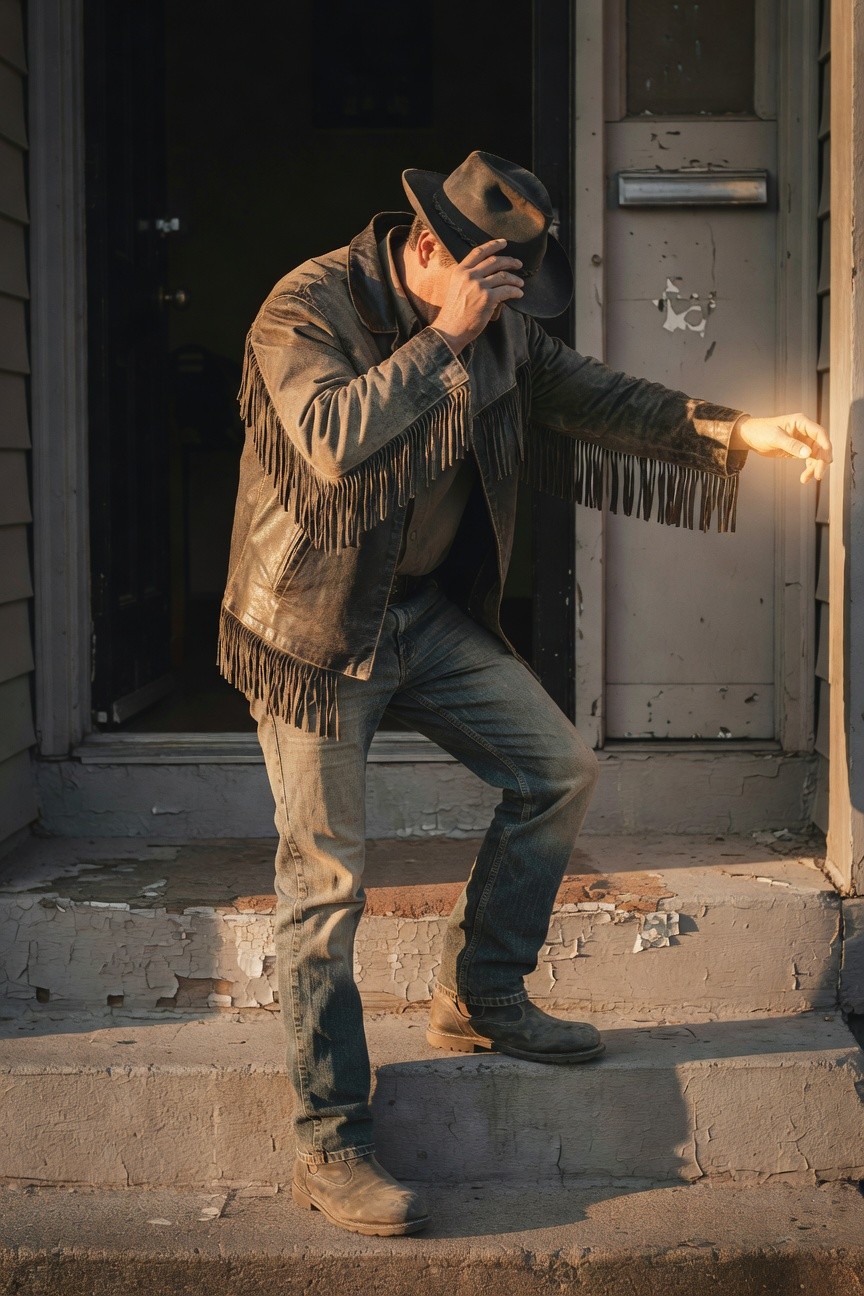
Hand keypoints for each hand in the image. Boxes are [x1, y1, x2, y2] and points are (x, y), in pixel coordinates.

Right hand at [432, 239, 523, 353]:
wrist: (450, 330)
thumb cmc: (453, 313)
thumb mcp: (456, 287)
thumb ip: (468, 277)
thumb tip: (487, 273)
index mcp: (460, 271)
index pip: (479, 252)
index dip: (493, 245)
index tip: (503, 242)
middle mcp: (469, 275)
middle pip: (495, 261)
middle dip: (510, 261)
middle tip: (518, 264)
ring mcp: (479, 286)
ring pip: (503, 276)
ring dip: (515, 279)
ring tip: (520, 283)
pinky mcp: (488, 298)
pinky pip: (507, 290)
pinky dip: (515, 292)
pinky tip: (519, 294)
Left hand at [731, 413, 831, 483]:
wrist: (750, 436)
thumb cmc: (761, 432)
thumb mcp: (775, 438)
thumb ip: (791, 445)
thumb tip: (808, 454)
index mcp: (801, 422)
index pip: (820, 433)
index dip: (826, 446)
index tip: (827, 460)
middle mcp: (805, 431)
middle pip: (821, 446)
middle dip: (821, 461)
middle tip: (818, 475)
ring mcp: (803, 441)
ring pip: (816, 455)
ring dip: (815, 467)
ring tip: (806, 479)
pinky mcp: (798, 450)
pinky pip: (809, 459)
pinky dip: (809, 468)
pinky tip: (804, 478)